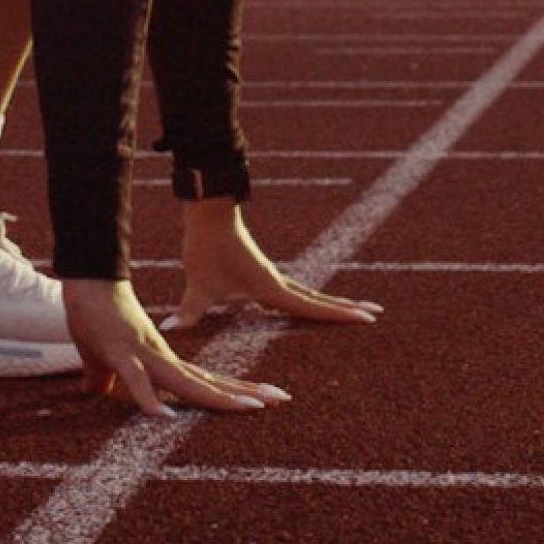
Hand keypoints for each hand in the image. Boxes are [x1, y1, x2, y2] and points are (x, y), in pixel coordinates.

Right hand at [64, 277, 288, 420]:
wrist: (86, 282)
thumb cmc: (94, 318)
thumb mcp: (101, 357)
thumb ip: (107, 376)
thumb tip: (98, 390)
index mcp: (164, 360)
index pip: (207, 381)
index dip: (235, 391)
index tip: (266, 400)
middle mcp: (163, 358)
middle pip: (210, 383)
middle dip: (245, 393)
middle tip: (283, 400)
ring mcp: (146, 355)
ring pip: (187, 383)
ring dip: (219, 397)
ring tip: (253, 408)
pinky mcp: (123, 354)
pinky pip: (138, 381)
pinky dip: (150, 399)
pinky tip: (165, 416)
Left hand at [173, 199, 380, 334]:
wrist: (208, 213)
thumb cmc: (206, 247)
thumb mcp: (199, 284)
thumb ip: (190, 311)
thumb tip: (168, 330)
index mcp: (270, 287)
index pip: (310, 305)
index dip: (338, 313)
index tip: (366, 316)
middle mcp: (277, 281)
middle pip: (318, 298)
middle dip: (345, 308)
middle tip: (375, 313)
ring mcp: (271, 276)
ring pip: (309, 293)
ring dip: (331, 302)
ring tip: (353, 308)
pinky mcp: (262, 272)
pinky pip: (294, 290)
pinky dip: (309, 299)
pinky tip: (308, 304)